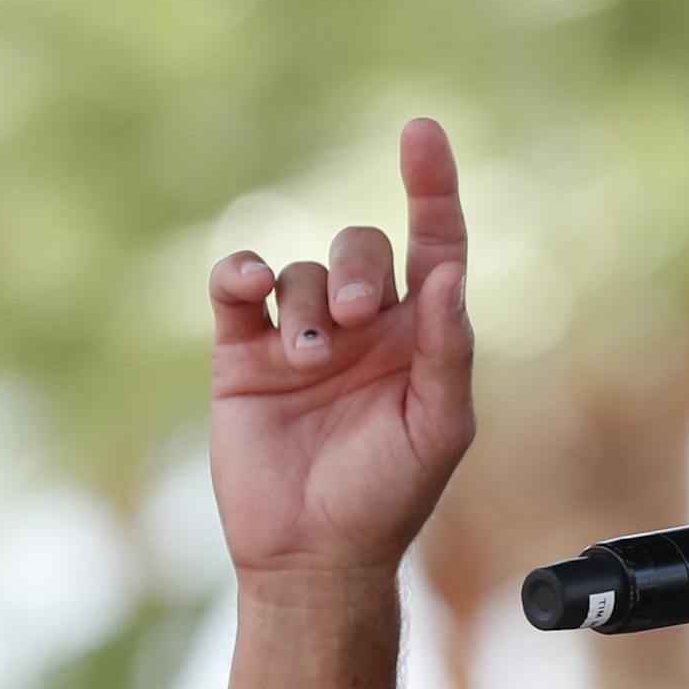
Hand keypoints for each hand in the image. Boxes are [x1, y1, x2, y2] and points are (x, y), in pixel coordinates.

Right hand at [208, 117, 475, 583]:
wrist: (313, 555)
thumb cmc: (388, 497)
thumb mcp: (438, 429)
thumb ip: (447, 352)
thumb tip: (450, 275)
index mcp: (423, 339)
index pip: (435, 245)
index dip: (432, 188)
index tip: (422, 133)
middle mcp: (366, 328)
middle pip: (363, 248)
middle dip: (360, 269)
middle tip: (358, 321)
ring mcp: (302, 334)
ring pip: (301, 268)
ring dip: (307, 302)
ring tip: (309, 360)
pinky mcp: (244, 351)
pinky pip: (238, 283)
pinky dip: (242, 273)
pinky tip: (248, 288)